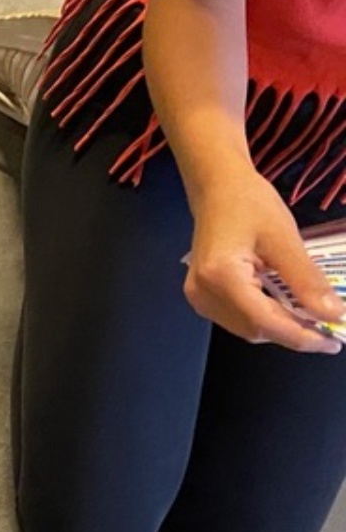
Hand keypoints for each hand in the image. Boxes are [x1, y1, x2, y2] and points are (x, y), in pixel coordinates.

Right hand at [184, 171, 344, 352]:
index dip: (302, 336)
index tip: (333, 342)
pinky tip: (285, 307)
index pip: (265, 322)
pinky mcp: (201, 296)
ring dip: (281, 327)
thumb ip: (307, 280)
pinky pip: (238, 318)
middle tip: (329, 330)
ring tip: (310, 318)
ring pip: (247, 328)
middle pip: (255, 329)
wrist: (217, 189)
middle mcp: (203, 292)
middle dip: (294, 333)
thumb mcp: (285, 239)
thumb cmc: (248, 204)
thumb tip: (332, 314)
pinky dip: (266, 318)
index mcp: (221, 276)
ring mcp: (199, 297)